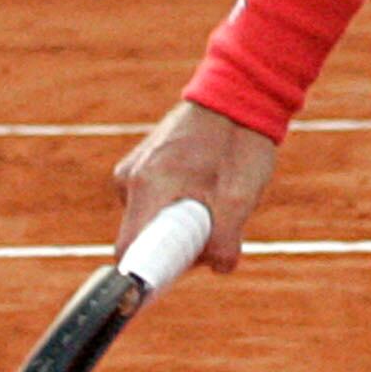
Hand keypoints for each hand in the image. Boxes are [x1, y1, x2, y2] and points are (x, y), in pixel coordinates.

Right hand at [113, 99, 279, 272]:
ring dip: (182, 225)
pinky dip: (179, 207)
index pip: (129, 252)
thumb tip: (219, 267)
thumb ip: (226, 237)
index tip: (174, 277)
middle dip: (177, 247)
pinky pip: (154, 202)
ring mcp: (134, 170)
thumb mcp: (241, 195)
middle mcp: (130, 178)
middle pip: (142, 239)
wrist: (240, 93)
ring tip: (216, 198)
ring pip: (151, 220)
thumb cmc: (241, 142)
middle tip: (215, 231)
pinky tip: (206, 188)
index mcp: (148, 186)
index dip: (148, 274)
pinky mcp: (143, 165)